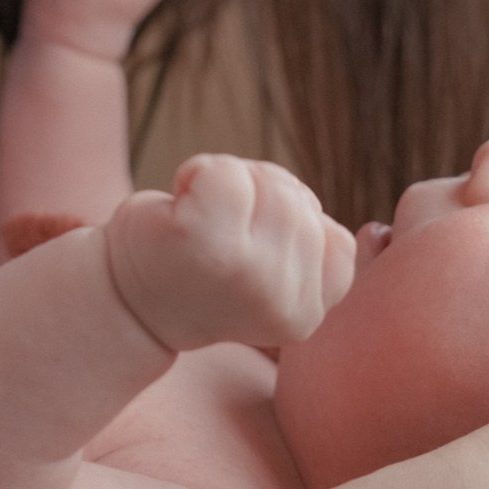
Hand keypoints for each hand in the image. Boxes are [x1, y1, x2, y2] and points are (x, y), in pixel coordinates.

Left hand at [104, 154, 355, 351]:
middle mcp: (283, 302)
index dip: (287, 232)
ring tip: (198, 221)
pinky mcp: (204, 240)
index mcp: (305, 317)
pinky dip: (200, 172)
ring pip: (271, 182)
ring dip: (229, 184)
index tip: (245, 258)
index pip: (336, 239)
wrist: (123, 299)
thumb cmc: (201, 272)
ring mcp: (246, 272)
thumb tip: (366, 226)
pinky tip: (178, 208)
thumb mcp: (274, 272)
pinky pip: (227, 171)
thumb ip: (311, 246)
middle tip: (213, 234)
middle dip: (257, 200)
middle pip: (301, 202)